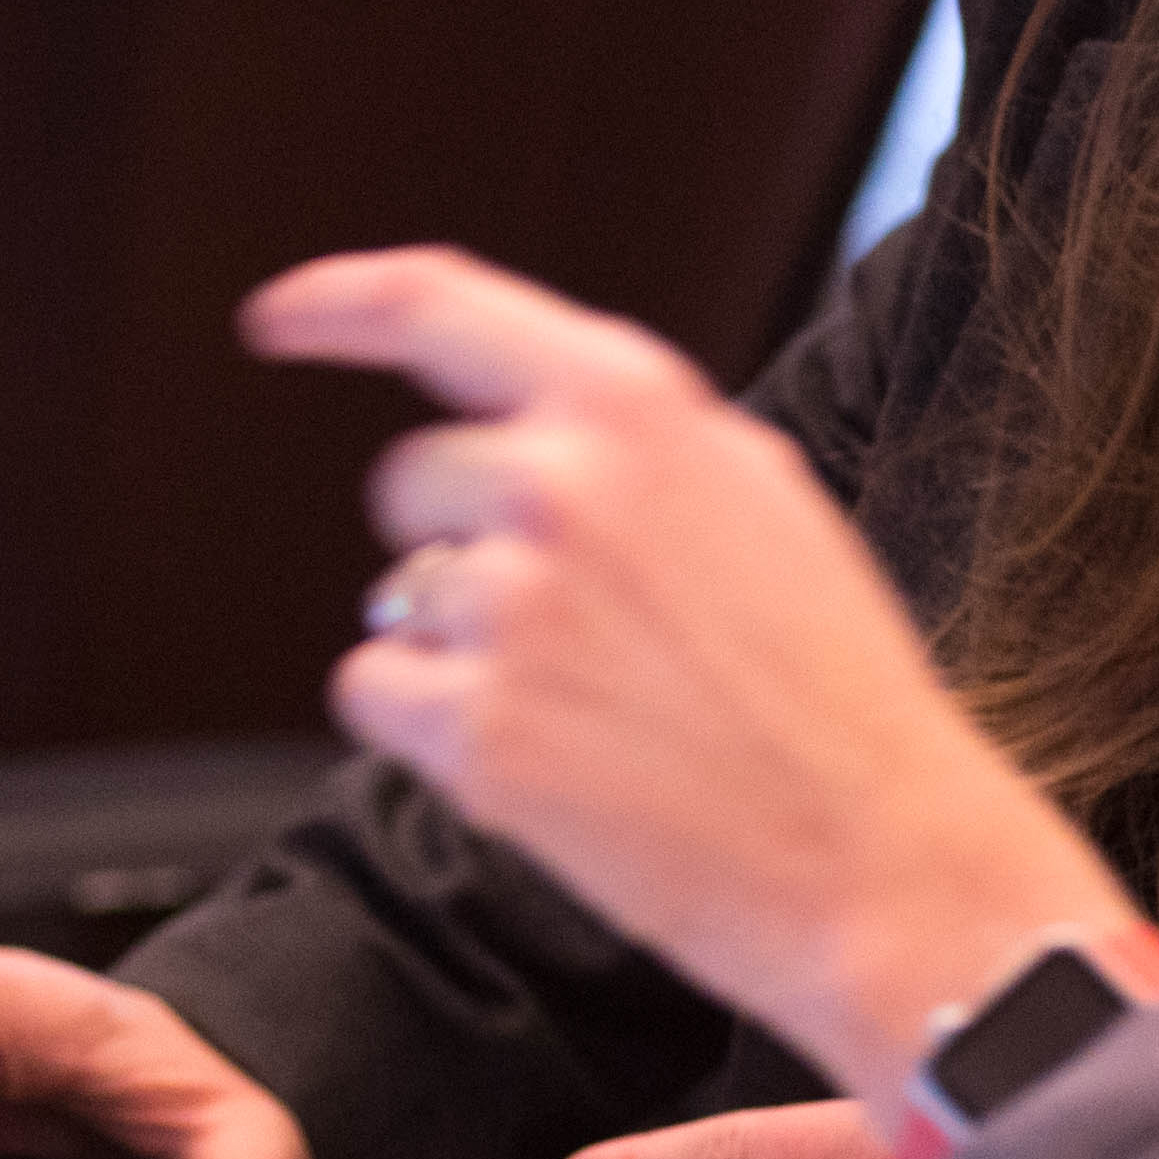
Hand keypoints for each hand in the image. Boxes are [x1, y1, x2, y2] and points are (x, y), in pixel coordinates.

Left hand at [244, 246, 1140, 1101]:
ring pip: (398, 602)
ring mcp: (510, 609)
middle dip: (463, 545)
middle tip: (577, 625)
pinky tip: (545, 757)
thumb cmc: (835, 689)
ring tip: (597, 708)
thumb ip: (634, 446)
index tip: (276, 321)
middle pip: (410, 484)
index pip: (437, 305)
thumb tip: (522, 430)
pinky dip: (430, 728)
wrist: (882, 856)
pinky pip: (373, 693)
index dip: (339, 301)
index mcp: (635, 406)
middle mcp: (557, 485)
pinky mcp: (475, 733)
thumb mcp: (761, 500)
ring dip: (465, 651)